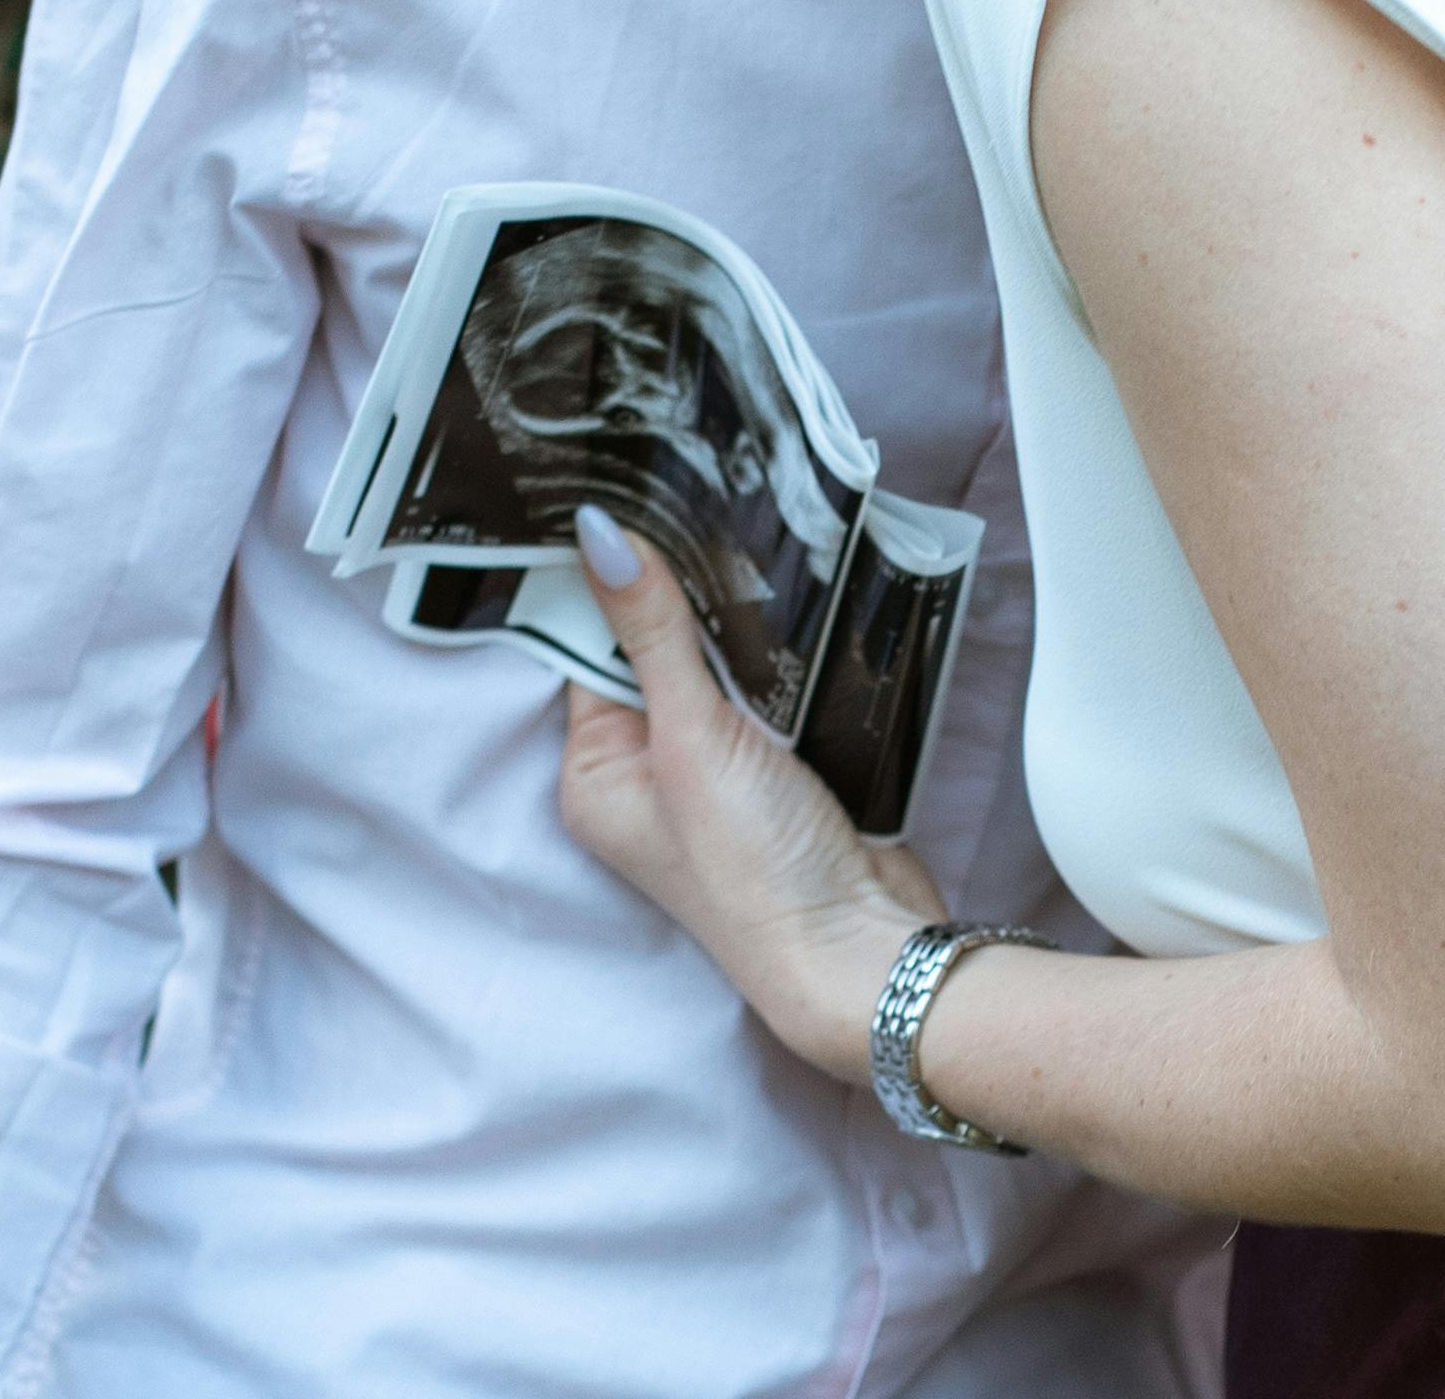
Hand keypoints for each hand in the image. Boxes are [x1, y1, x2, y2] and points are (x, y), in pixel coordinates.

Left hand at [555, 507, 944, 1082]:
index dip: (605, 579)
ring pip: (717, 665)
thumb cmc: (755, 868)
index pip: (584, 650)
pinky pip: (770, 688)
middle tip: (699, 496)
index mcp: (596, 774)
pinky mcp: (782, 770)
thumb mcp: (692, 738)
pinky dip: (785, 652)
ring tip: (756, 534)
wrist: (861, 950)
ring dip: (740, 620)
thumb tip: (597, 535)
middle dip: (680, 590)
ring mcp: (717, 773)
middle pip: (652, 652)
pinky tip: (803, 599)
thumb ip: (651, 633)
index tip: (626, 494)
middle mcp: (647, 774)